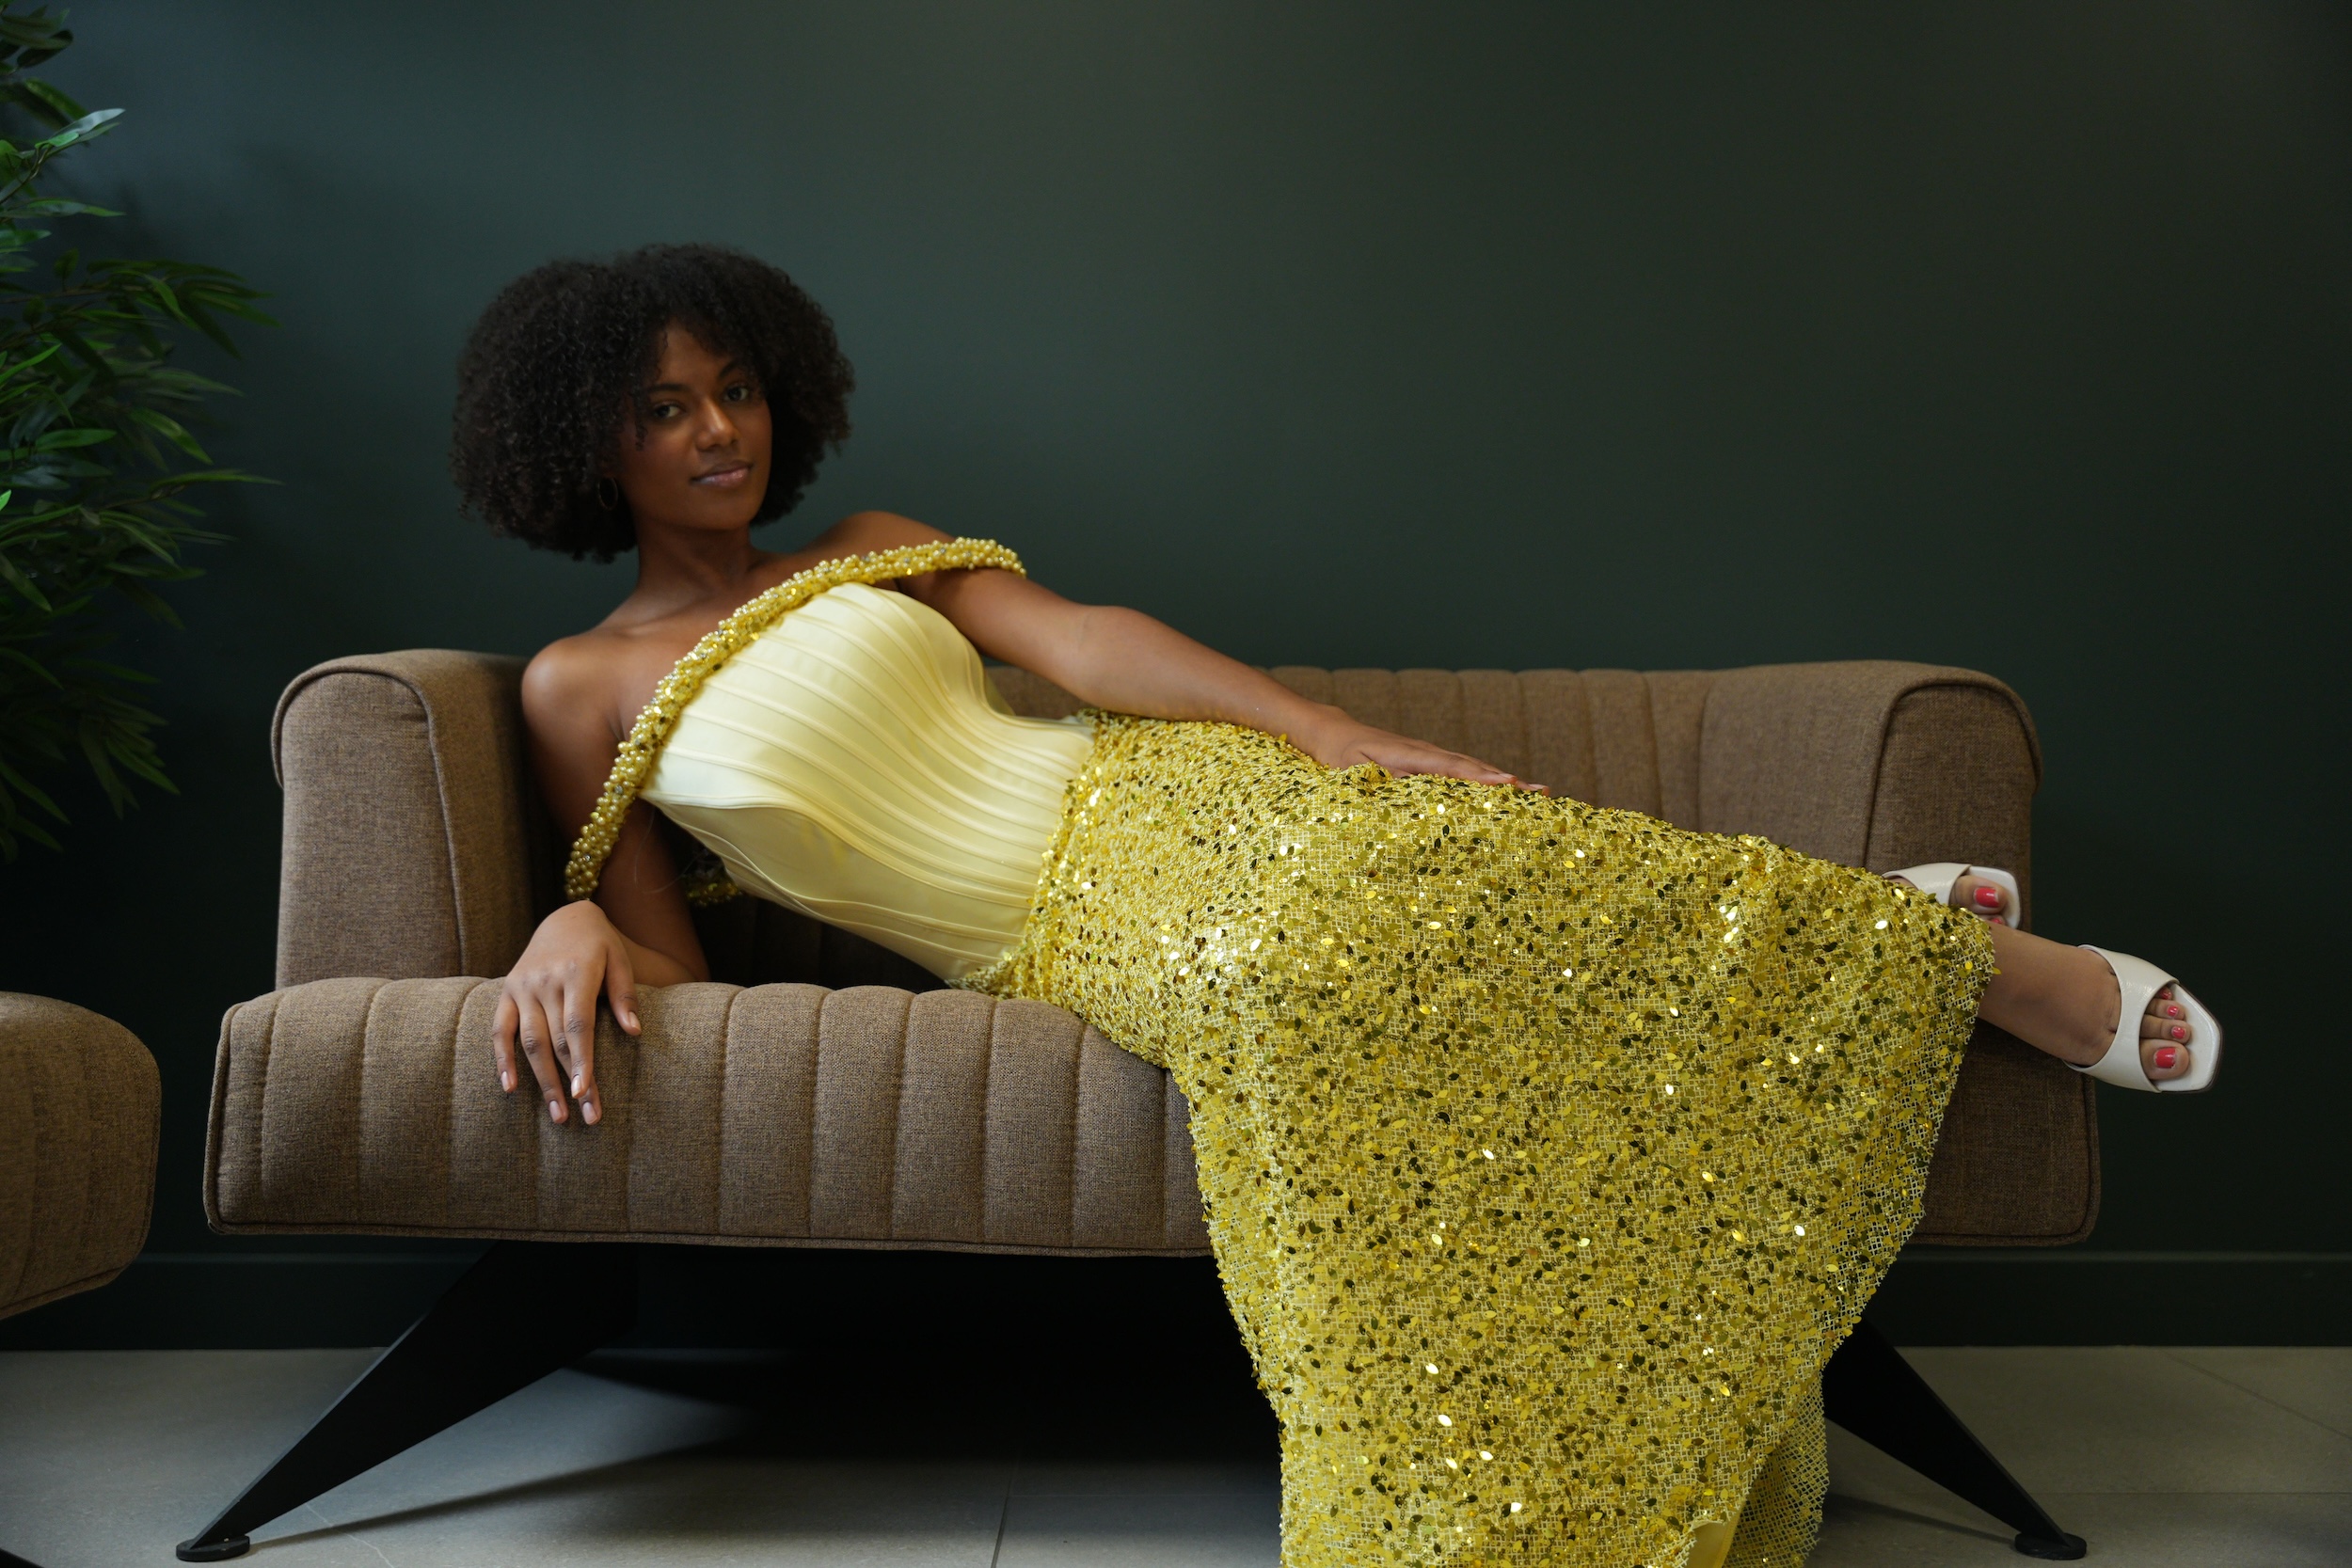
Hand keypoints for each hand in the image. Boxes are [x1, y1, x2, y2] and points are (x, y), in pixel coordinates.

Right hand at [492, 899, 641, 1125]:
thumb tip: (634, 1031)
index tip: (585, 1093)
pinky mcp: (506, 991)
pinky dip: (501, 1059)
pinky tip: (510, 1087)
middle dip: (569, 1082)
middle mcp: (544, 981)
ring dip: (542, 1081)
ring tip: (558, 1114)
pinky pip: (498, 1030)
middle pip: (556, 1041)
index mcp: (576, 972)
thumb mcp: (620, 960)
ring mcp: (521, 986)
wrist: (565, 918)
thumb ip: (625, 995)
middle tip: (585, 1116)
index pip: (577, 1026)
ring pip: (528, 1042)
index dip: (581, 1061)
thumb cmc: (600, 945)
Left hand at [1295, 708, 1548, 793]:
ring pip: (1473, 768)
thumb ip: (1385, 780)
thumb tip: (1415, 791)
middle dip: (1508, 781)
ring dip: (1504, 781)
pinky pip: (1462, 772)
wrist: (1334, 732)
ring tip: (1537, 793)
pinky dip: (1486, 780)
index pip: (1452, 768)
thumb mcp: (1355, 769)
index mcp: (1411, 755)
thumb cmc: (1341, 754)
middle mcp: (1427, 752)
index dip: (1481, 777)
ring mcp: (1431, 755)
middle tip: (1542, 792)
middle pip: (1474, 767)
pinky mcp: (1429, 762)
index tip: (1509, 784)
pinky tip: (1505, 792)